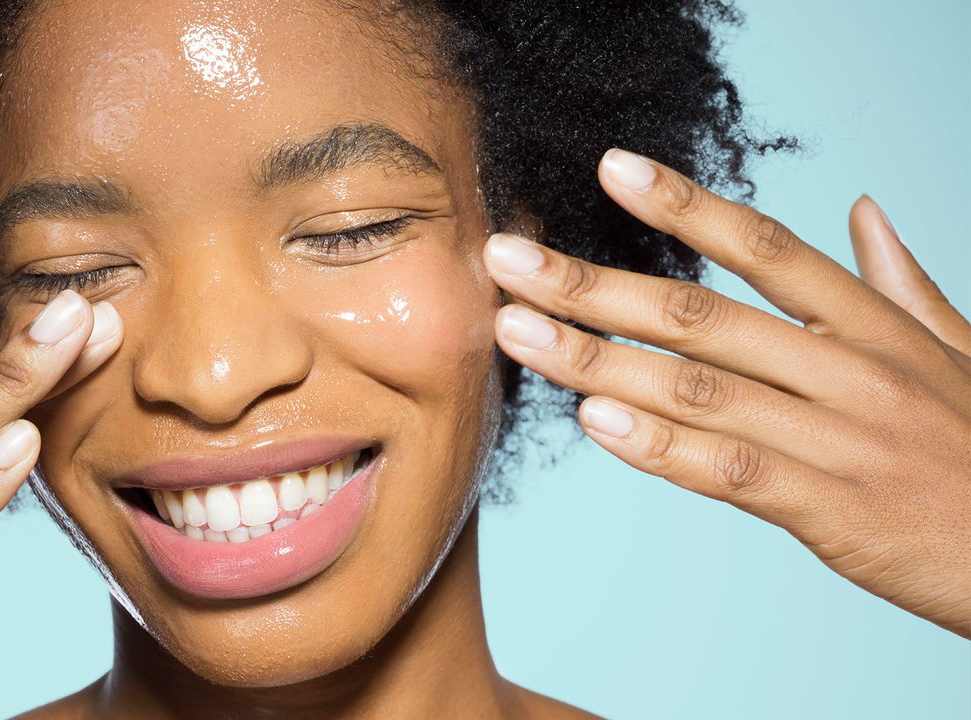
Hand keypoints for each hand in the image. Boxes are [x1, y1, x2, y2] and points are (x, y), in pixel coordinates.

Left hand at [483, 148, 970, 637]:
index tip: (609, 169)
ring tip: (517, 332)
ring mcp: (837, 437)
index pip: (764, 245)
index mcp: (873, 322)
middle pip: (700, 314)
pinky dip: (658, 446)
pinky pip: (728, 469)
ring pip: (696, 388)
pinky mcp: (828, 508)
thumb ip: (902, 279)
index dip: (684, 205)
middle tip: (507, 258)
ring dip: (595, 359)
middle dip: (592, 284)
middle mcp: (848, 368)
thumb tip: (864, 207)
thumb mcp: (956, 351)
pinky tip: (593, 420)